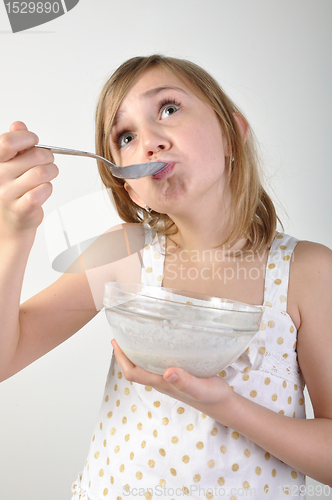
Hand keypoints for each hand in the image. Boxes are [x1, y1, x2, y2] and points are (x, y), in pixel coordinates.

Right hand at [0, 122, 58, 232]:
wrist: (11, 222)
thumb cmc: (14, 190)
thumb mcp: (11, 163)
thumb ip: (15, 143)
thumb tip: (18, 124)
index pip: (8, 141)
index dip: (27, 138)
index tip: (35, 141)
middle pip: (34, 156)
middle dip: (48, 157)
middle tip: (48, 162)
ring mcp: (8, 193)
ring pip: (42, 173)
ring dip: (51, 172)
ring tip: (49, 175)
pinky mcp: (21, 209)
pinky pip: (43, 191)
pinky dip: (48, 188)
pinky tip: (44, 189)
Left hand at [111, 339, 234, 410]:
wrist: (223, 403)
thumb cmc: (212, 396)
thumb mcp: (200, 388)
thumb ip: (185, 382)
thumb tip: (168, 372)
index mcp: (162, 383)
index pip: (133, 373)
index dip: (121, 358)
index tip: (116, 341)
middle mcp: (162, 380)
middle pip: (135, 369)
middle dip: (124, 354)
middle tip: (121, 334)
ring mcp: (168, 378)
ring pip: (145, 366)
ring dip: (136, 353)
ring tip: (134, 335)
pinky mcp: (177, 375)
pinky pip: (157, 363)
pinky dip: (151, 352)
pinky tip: (158, 342)